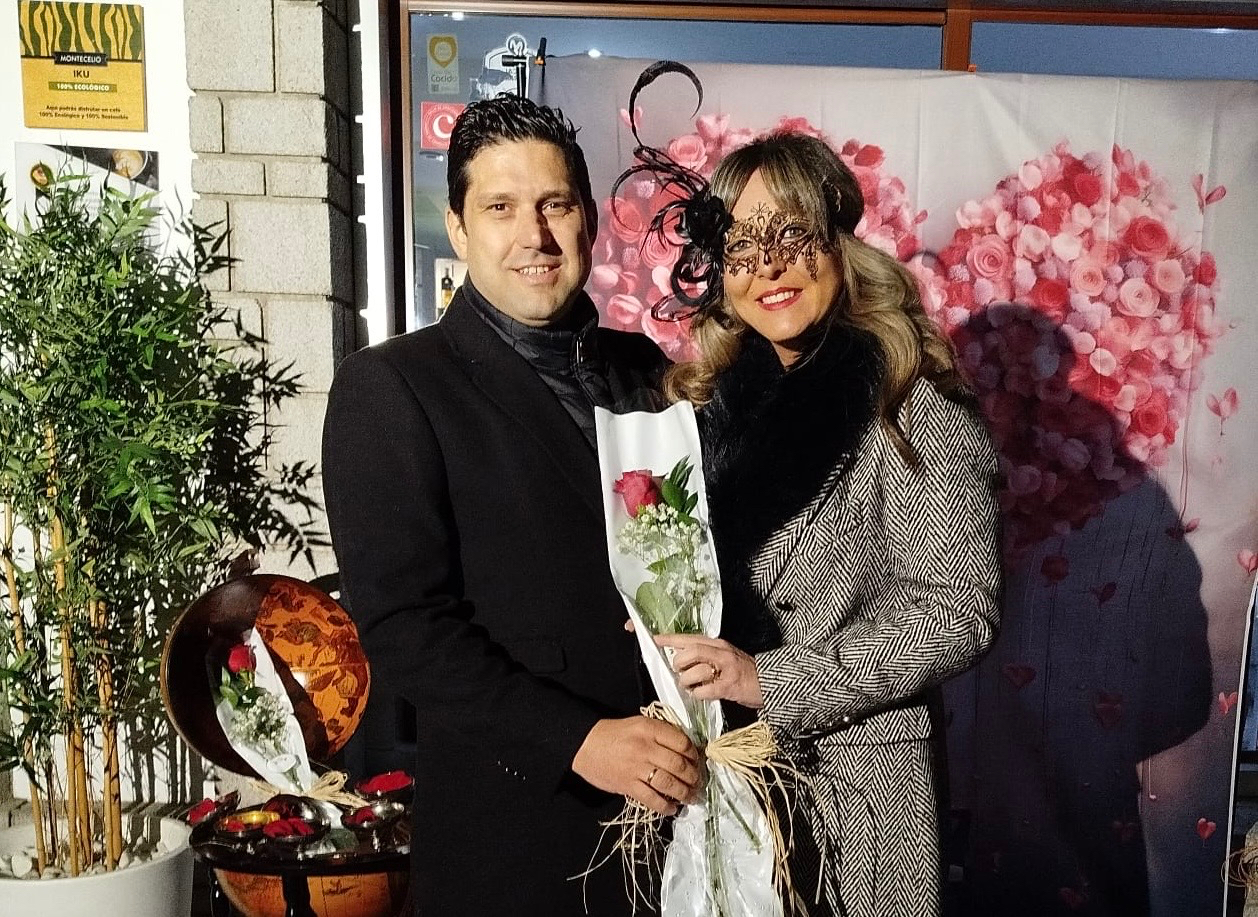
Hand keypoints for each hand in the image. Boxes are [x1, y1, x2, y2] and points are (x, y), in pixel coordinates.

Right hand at [571, 716, 702, 815]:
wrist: (585, 745)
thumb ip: (661, 734)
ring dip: (684, 793)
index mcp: (649, 729)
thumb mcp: (639, 724)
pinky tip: (672, 808)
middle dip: (693, 776)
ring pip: (669, 784)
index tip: (697, 761)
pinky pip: (652, 799)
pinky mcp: (627, 785)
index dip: (694, 754)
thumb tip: (686, 750)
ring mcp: (636, 768)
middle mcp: (645, 747)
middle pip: (679, 765)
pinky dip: (665, 806)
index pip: (682, 742)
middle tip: (698, 782)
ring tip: (690, 797)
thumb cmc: (614, 734)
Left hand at [655, 634, 763, 708]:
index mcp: (717, 643)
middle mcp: (721, 652)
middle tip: (679, 672)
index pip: (689, 638)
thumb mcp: (724, 655)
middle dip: (679, 663)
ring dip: (687, 681)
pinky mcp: (728, 686)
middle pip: (689, 652)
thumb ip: (705, 654)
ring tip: (690, 686)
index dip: (670, 638)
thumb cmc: (744, 671)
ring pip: (695, 671)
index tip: (655, 639)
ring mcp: (725, 669)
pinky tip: (702, 694)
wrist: (769, 682)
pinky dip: (698, 694)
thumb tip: (679, 656)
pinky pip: (704, 690)